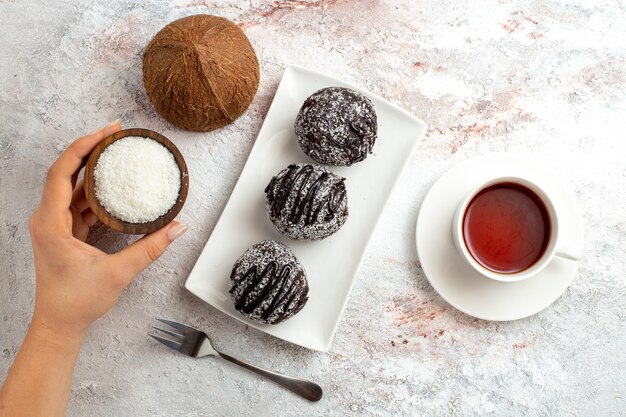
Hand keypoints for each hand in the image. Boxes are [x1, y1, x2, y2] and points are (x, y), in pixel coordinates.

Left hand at [28, 121, 187, 340]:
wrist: (59, 323)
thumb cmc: (76, 301)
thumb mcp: (117, 273)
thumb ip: (150, 248)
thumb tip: (177, 227)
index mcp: (50, 224)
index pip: (61, 173)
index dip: (82, 148)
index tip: (105, 133)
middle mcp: (47, 219)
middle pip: (66, 172)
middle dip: (90, 149)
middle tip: (116, 133)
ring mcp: (54, 224)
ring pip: (73, 186)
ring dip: (93, 168)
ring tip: (117, 152)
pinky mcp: (64, 231)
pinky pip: (79, 202)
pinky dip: (96, 190)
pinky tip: (114, 184)